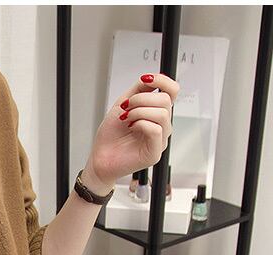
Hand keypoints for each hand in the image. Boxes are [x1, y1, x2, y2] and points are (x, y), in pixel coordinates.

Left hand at [83, 72, 179, 189]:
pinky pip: (156, 130)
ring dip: (139, 112)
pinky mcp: (155, 153)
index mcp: (156, 113)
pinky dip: (141, 124)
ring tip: (126, 118)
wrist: (100, 157)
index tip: (146, 79)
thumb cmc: (110, 136)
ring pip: (162, 114)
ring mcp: (160, 139)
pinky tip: (131, 128)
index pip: (172, 91)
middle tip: (126, 107)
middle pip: (166, 100)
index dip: (162, 81)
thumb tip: (151, 78)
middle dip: (142, 99)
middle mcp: (161, 126)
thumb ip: (139, 90)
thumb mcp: (123, 104)